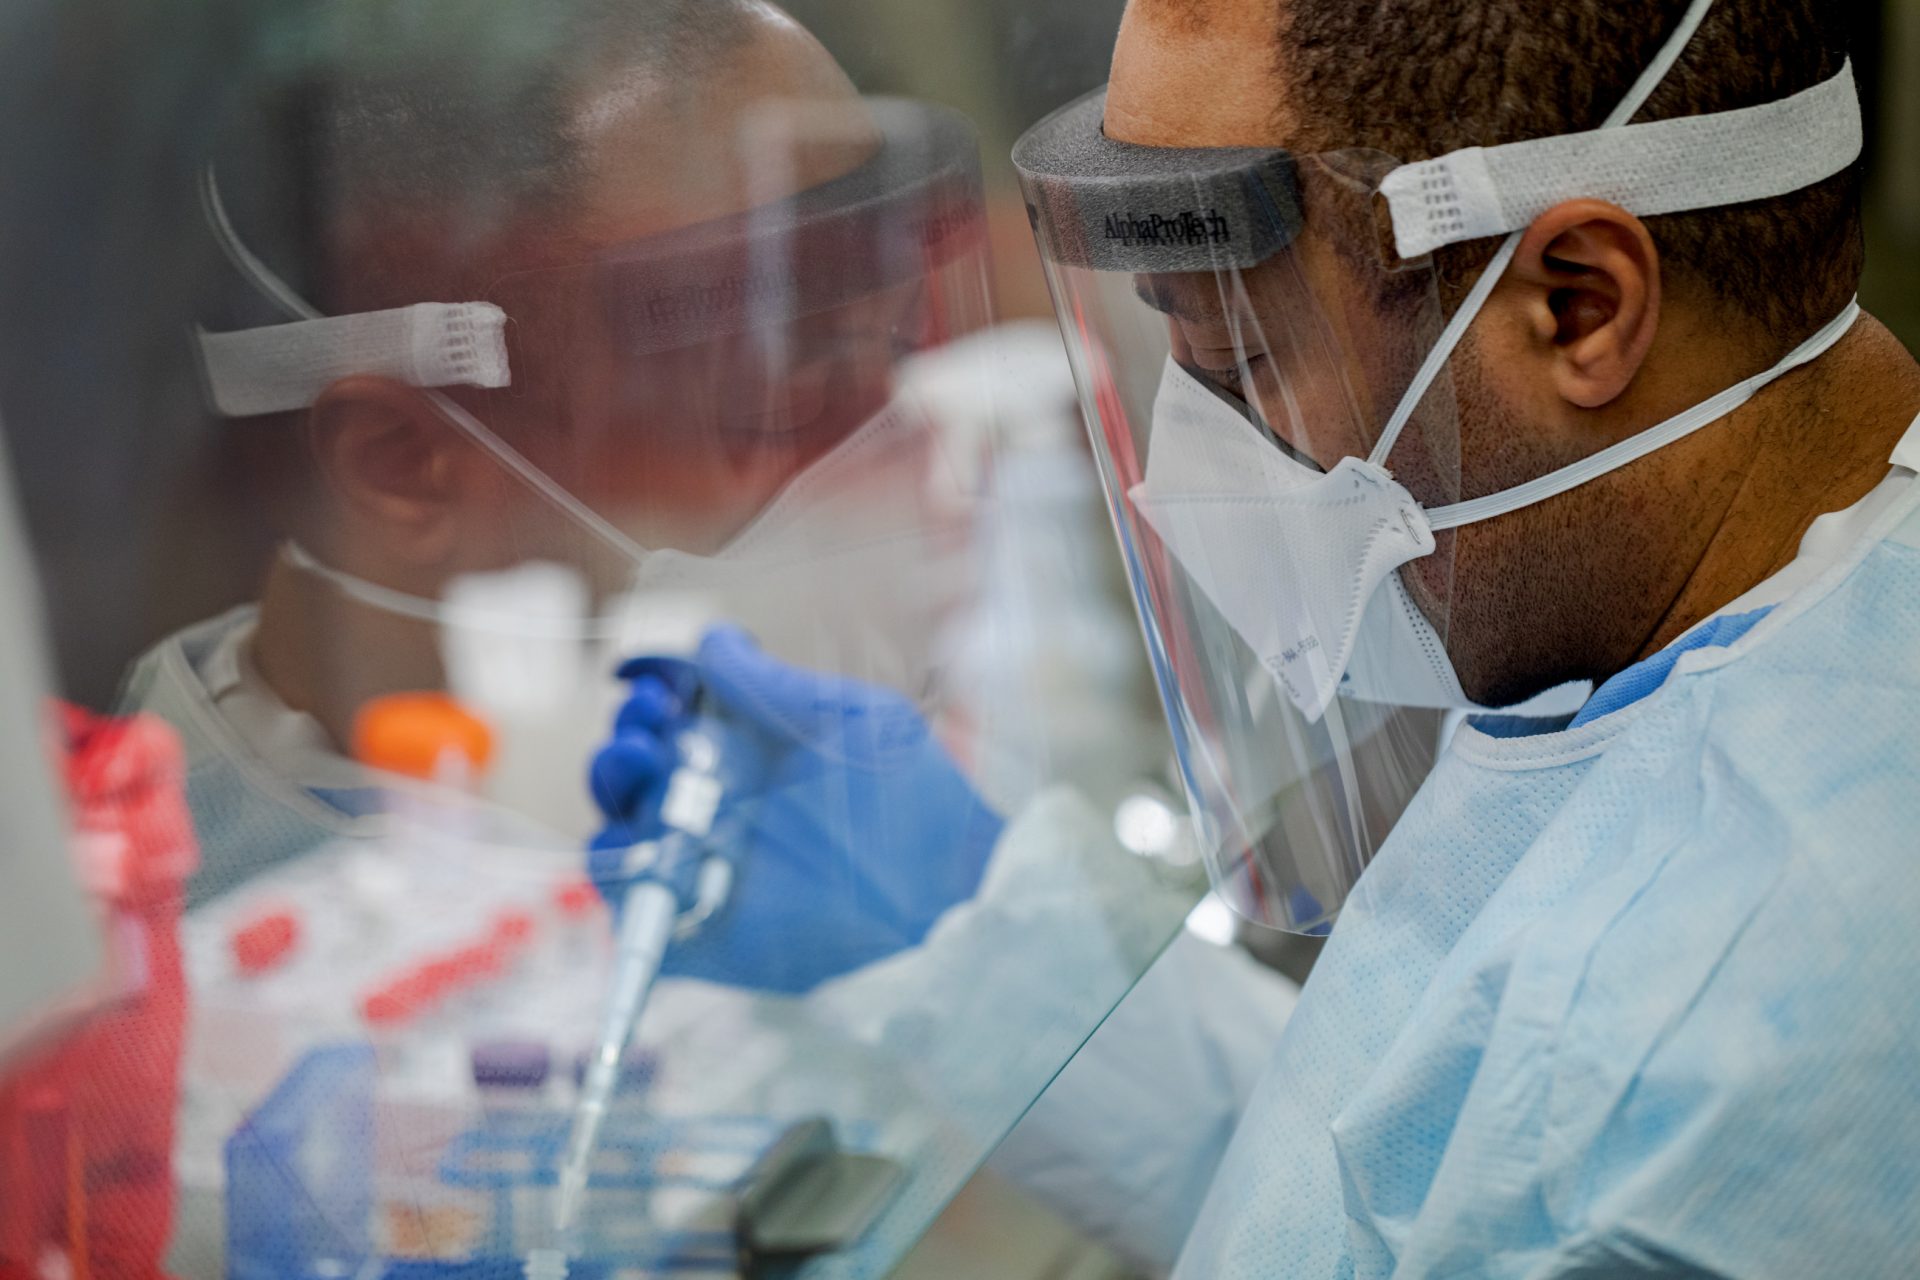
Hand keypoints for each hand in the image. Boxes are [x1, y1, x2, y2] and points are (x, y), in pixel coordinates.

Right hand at [588, 626, 1001, 993]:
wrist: (941, 901)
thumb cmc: (912, 803)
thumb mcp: (848, 721)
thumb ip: (773, 686)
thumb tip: (712, 639)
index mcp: (754, 753)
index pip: (678, 714)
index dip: (652, 689)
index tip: (643, 675)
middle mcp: (721, 806)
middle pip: (638, 765)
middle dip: (627, 733)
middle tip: (647, 721)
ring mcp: (703, 865)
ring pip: (622, 822)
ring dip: (613, 784)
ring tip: (637, 761)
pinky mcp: (693, 929)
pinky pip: (628, 899)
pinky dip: (613, 868)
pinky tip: (635, 834)